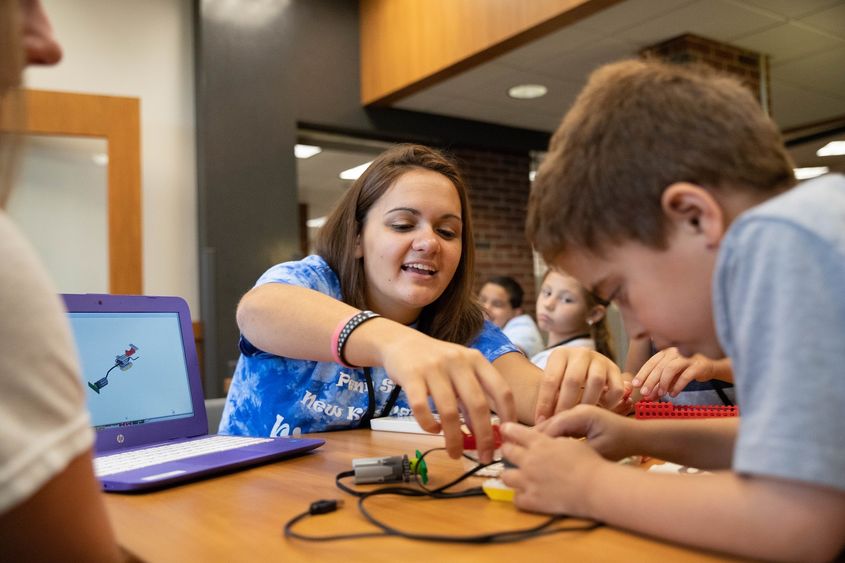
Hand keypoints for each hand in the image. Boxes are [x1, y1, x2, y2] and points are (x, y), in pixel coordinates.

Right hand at [380, 333, 515, 462]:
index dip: (508, 416)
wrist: (402, 343)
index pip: (501, 390)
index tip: (507, 437)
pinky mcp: (411, 376)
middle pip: (478, 405)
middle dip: (484, 437)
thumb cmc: (437, 363)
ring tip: (455, 453)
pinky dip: (428, 425)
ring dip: (454, 439)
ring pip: (449, 412)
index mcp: (476, 360)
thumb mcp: (460, 372)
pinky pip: (422, 408)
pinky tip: (432, 430)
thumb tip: (484, 434)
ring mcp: (434, 368)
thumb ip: (472, 398)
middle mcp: (458, 361)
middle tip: (485, 457)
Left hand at [500, 422, 603, 515]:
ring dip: (511, 475)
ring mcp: (528, 481)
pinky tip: (527, 495)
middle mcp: (529, 460)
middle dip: (508, 451)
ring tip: (517, 477)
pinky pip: (516, 499)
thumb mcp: (569, 443)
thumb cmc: (588, 463)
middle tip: (512, 454)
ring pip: (505, 476)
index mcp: (539, 443)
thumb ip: (552, 440)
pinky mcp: (532, 500)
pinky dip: (520, 497)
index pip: (515, 432)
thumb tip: (544, 441)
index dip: (508, 430)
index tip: (505, 429)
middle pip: (507, 452)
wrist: (594, 487)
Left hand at [534, 347, 625, 422]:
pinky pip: (616, 388)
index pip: (550, 379)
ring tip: (580, 418)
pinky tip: (600, 410)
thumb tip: (541, 421)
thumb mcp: (553, 382)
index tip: (540, 421)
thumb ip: (548, 397)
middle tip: (561, 423)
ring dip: (587, 404)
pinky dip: (610, 402)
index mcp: (560, 354)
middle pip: (573, 380)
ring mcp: (600, 360)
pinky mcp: (616, 369)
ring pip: (596, 382)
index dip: (544, 402)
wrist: (585, 368)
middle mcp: (581, 353)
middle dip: (565, 405)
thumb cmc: (563, 380)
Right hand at [534, 404, 638, 460]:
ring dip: (543, 434)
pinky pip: (561, 424)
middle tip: (520, 449)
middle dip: (537, 435)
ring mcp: (579, 411)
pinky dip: (552, 434)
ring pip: (554, 422)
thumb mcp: (598, 451)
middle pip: (551, 420)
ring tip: (527, 448)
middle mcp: (579, 408)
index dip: (540, 439)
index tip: (526, 452)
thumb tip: (552, 457)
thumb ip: (575, 452)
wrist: (637, 436)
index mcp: (583, 413)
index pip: (554, 424)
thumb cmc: (622, 444)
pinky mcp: (579, 416)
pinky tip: (542, 446)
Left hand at [632, 347, 720, 399]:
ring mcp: (687, 357)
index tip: (635, 385)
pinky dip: (678, 386)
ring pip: (671, 369)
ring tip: (660, 394)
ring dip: (663, 383)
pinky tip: (673, 394)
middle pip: (659, 366)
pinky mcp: (698, 365)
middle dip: (650, 381)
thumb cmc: (686, 370)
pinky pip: (686, 376)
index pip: (651, 362)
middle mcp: (675, 352)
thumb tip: (647, 397)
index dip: (642, 374)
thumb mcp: (671, 377)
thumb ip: (659, 384)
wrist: (710, 366)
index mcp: (666, 352)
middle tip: (644, 393)